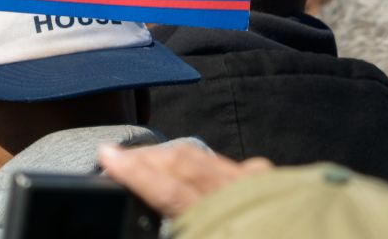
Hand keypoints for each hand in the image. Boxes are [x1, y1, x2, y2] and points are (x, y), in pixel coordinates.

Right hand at [98, 141, 271, 218]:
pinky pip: (242, 170)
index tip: (106, 158)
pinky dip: (218, 169)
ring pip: (212, 160)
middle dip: (149, 157)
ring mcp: (263, 189)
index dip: (133, 172)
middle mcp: (241, 196)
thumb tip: (170, 221)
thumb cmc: (268, 236)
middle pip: (186, 164)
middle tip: (122, 157)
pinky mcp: (281, 190)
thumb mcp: (212, 234)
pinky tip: (214, 173)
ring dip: (179, 159)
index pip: (167, 189)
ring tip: (156, 160)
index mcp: (219, 218)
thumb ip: (189, 229)